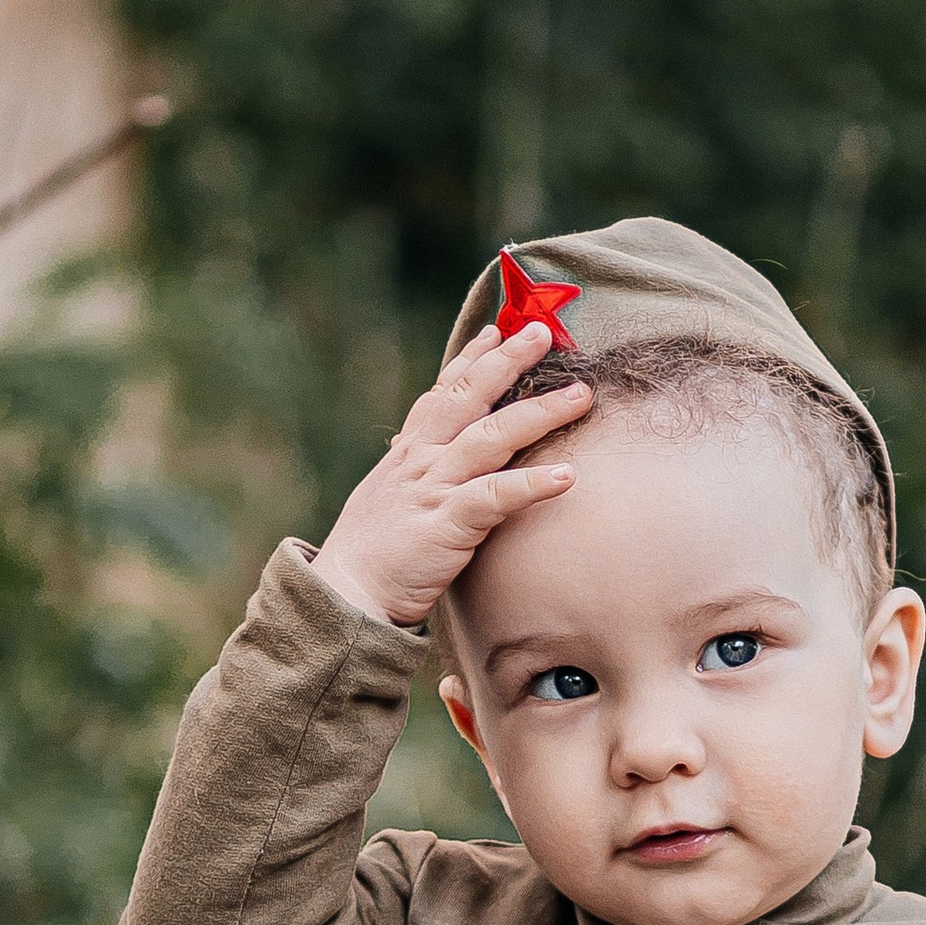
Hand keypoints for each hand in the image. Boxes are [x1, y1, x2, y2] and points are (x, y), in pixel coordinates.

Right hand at [311, 323, 589, 628]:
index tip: (499, 331)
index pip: (442, 393)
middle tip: (545, 333)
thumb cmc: (371, 554)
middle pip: (469, 397)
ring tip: (580, 397)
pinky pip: (496, 497)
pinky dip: (531, 484)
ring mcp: (434, 489)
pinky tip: (568, 476)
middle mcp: (421, 460)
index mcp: (407, 453)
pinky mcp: (447, 524)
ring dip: (539, 414)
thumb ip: (412, 473)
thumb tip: (423, 456)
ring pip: (492, 438)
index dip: (471, 359)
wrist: (345, 594)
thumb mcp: (389, 499)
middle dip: (508, 362)